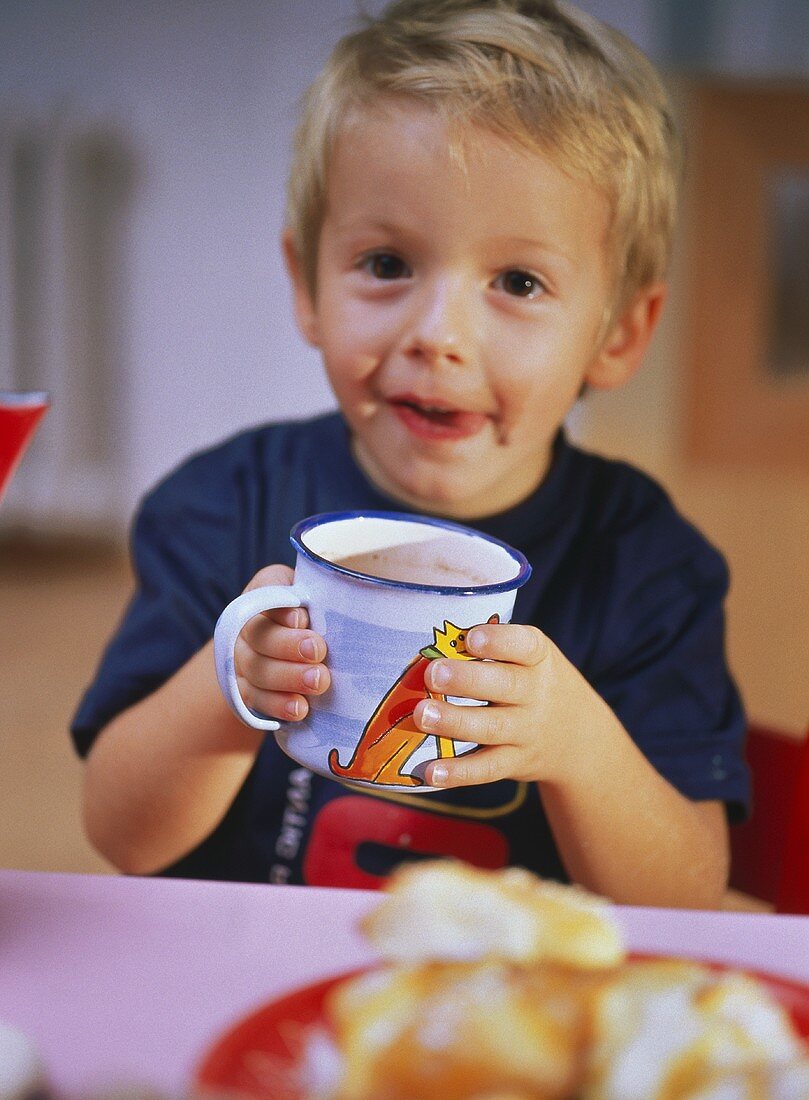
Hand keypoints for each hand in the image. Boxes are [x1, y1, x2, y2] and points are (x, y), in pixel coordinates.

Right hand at [233, 565, 330, 721]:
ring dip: (287, 678)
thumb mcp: (321, 600)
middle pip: (259, 636)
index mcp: (265, 595)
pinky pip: (254, 700)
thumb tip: (361, 599)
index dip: (281, 611)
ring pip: (256, 670)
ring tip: (318, 682)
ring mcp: (243, 662)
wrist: (297, 655)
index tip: (304, 619)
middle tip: (318, 652)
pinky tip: (299, 709)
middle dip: (288, 645)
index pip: (265, 596)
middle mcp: (247, 628)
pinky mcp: (247, 691)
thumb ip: (328, 598)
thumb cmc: (319, 619)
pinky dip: (277, 705)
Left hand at [414, 621, 601, 787]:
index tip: (471, 638)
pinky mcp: (516, 762)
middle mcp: (536, 693)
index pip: (523, 645)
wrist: (578, 736)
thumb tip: (434, 643)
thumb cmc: (534, 682)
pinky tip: (430, 771)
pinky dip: (459, 772)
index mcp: (538, 657)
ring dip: (454, 722)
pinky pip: (487, 768)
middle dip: (466, 680)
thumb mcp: (529, 658)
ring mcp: (528, 731)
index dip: (498, 641)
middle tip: (433, 673)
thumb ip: (493, 649)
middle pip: (504, 685)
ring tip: (422, 714)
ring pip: (491, 728)